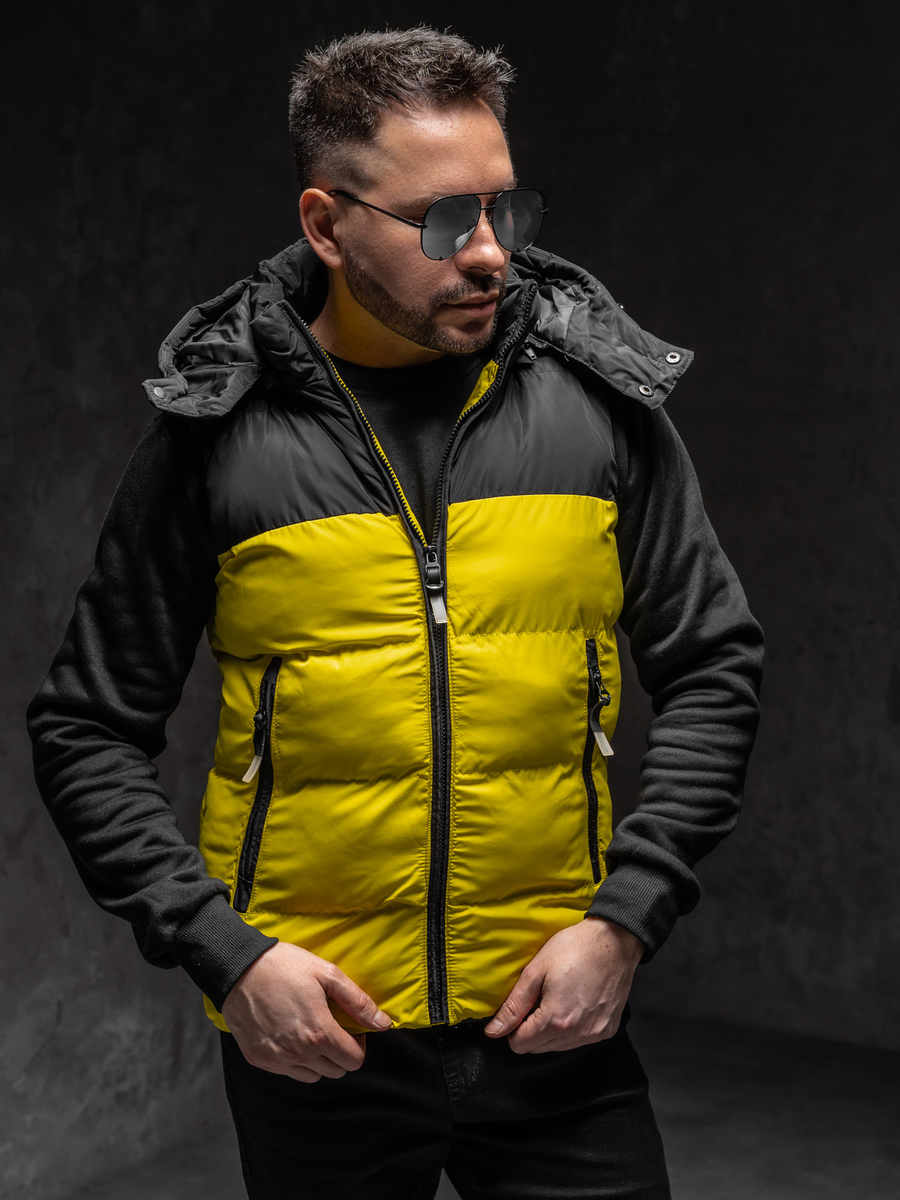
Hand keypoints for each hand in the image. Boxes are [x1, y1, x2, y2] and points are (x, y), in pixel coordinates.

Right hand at [220, 942, 392, 1082]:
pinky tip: (290, 1035)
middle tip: (332, 1027)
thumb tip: (383, 1024)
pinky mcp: (260, 1060)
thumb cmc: (285, 966)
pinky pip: (288, 1072)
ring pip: (314, 1076)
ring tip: (311, 1031)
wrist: (239, 969)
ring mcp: (278, 1060)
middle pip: (336, 1071)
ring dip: (319, 1059)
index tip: (349, 1028)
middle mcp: (299, 1053)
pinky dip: (295, 1060)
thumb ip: (358, 1002)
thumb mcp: (327, 974)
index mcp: (320, 1033)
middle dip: (340, 1052)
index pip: (354, 1061)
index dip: (358, 1044)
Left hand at [483, 917, 643, 1052]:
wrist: (614, 940)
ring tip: (558, 997)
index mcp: (555, 1020)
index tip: (521, 1007)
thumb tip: (494, 1030)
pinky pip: (579, 1040)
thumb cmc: (575, 948)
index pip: (520, 1045)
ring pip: (558, 1047)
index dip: (514, 1027)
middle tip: (539, 998)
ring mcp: (594, 1034)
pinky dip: (572, 1028)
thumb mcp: (536, 970)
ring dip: (551, 1029)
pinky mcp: (607, 1030)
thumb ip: (514, 1005)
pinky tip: (575, 1002)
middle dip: (531, 1028)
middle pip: (538, 1048)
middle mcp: (577, 1034)